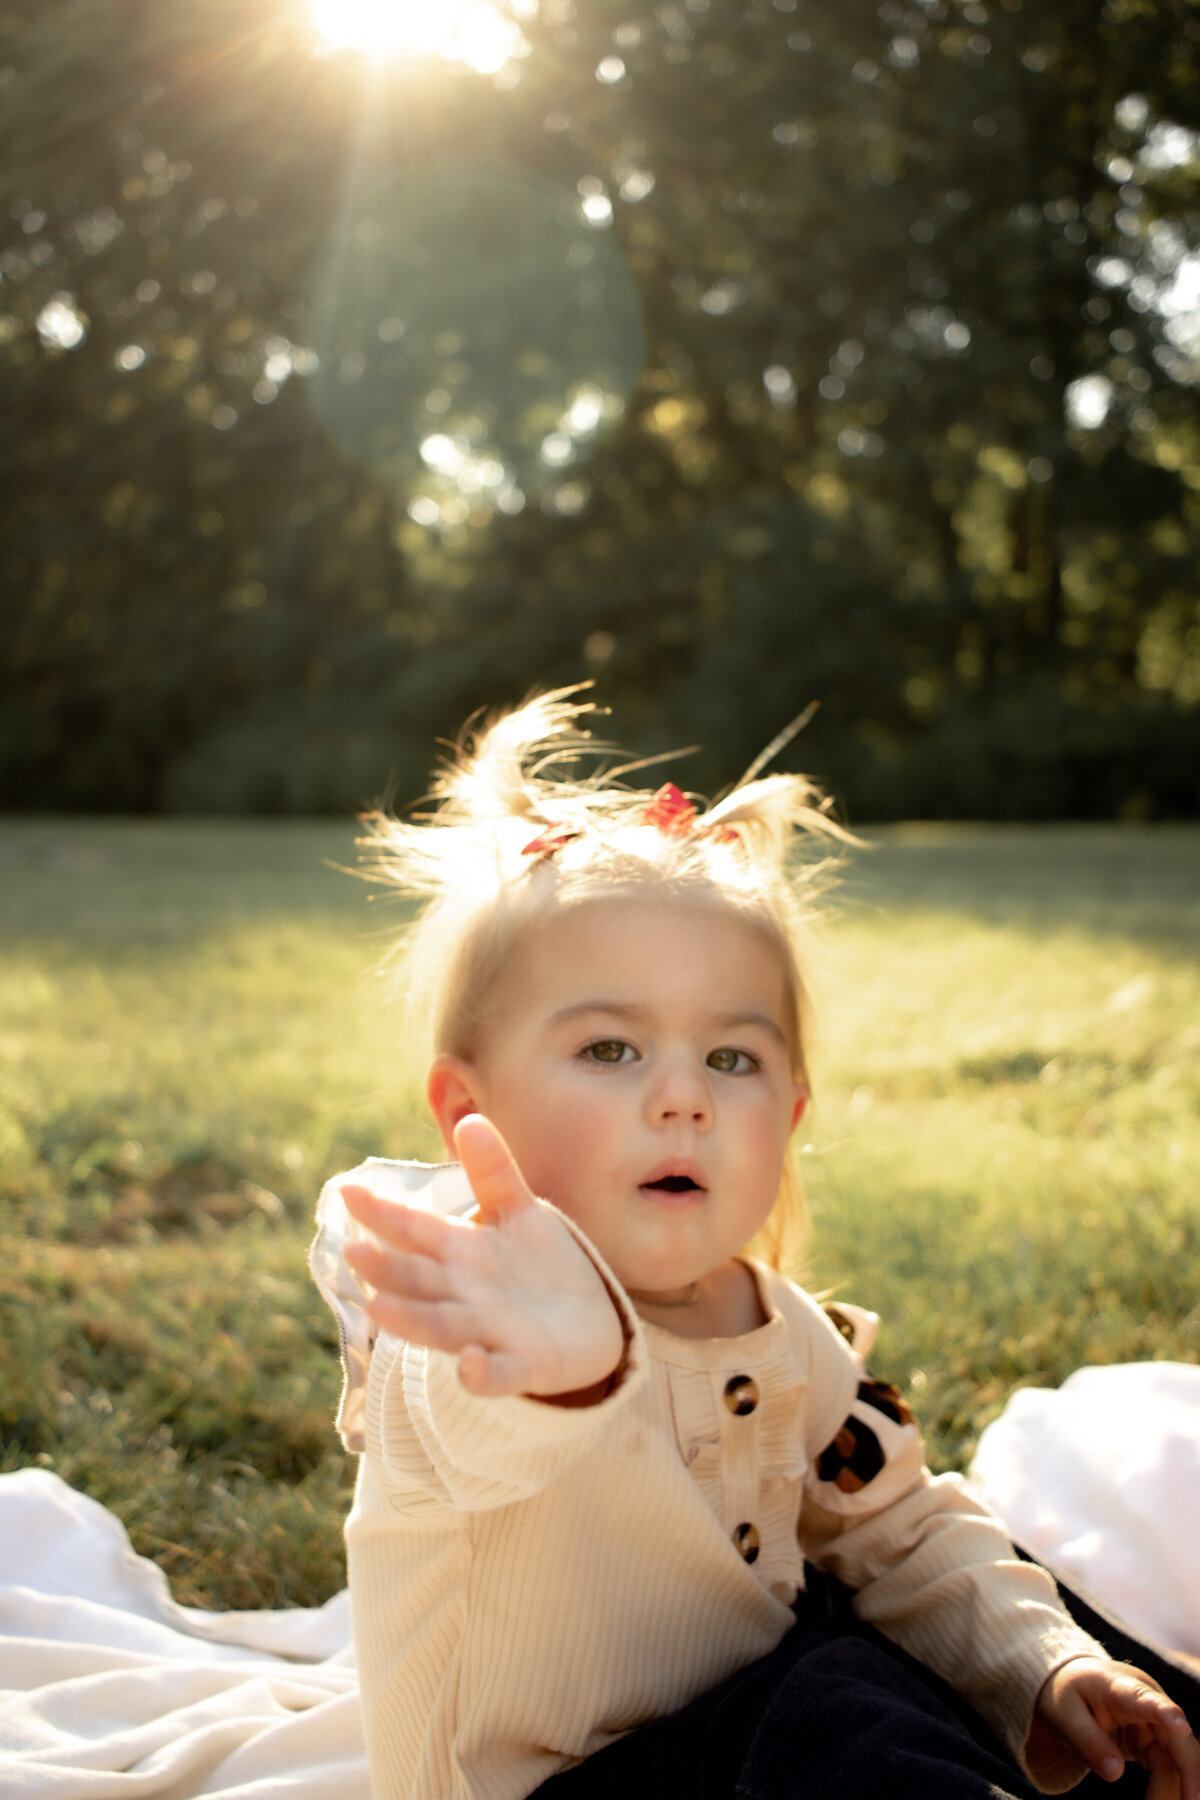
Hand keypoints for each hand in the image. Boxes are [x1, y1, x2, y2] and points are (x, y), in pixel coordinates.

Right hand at [340, 1114, 625, 1401]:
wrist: (589, 1322)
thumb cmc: (538, 1265)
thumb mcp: (518, 1212)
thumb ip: (492, 1171)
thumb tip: (470, 1119)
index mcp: (460, 1252)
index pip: (416, 1230)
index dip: (384, 1213)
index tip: (348, 1191)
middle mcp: (463, 1294)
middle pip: (419, 1280)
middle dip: (387, 1270)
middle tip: (353, 1253)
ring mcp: (488, 1333)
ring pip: (443, 1327)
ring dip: (412, 1320)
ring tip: (380, 1308)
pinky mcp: (524, 1366)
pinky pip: (499, 1375)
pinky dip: (482, 1374)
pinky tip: (469, 1364)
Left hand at [1034, 1656, 1198, 1798]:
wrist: (1071, 1682)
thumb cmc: (1067, 1694)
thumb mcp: (1064, 1713)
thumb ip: (1087, 1740)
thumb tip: (1115, 1774)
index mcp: (1119, 1686)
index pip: (1143, 1698)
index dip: (1165, 1712)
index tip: (1181, 1727)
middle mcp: (1146, 1701)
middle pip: (1175, 1736)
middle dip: (1188, 1770)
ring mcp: (1153, 1721)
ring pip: (1174, 1758)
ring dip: (1175, 1787)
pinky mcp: (1152, 1740)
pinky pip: (1166, 1767)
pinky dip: (1166, 1788)